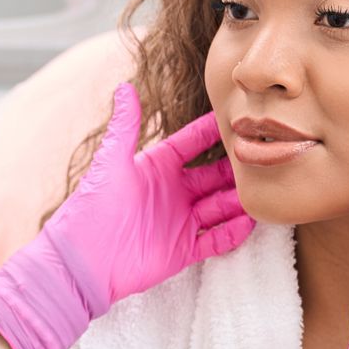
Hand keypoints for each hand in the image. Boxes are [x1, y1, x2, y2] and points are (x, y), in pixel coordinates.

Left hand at [0, 83, 253, 348]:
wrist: (80, 262)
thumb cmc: (90, 208)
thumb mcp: (111, 162)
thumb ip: (125, 125)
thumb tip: (125, 86)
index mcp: (156, 167)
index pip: (193, 143)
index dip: (214, 131)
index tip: (241, 117)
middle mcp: (172, 191)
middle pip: (214, 175)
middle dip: (238, 166)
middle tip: (267, 152)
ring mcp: (179, 221)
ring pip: (221, 206)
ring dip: (242, 198)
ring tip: (268, 187)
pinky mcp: (182, 250)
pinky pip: (216, 239)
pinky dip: (234, 232)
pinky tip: (253, 221)